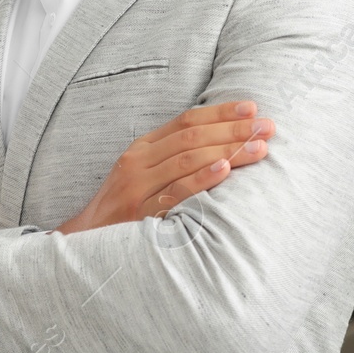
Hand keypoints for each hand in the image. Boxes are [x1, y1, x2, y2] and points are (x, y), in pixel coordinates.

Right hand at [55, 100, 273, 234]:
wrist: (86, 243)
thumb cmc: (125, 207)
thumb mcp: (142, 173)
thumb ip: (173, 155)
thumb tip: (221, 139)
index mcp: (141, 148)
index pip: (185, 121)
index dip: (220, 112)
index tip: (252, 109)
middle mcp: (138, 163)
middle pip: (191, 137)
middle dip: (233, 130)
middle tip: (268, 127)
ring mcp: (139, 189)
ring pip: (187, 160)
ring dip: (227, 151)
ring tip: (258, 147)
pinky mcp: (142, 215)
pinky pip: (176, 193)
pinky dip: (201, 179)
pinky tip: (225, 170)